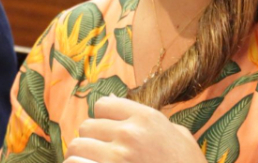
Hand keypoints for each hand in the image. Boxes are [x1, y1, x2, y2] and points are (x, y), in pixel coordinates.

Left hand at [64, 96, 205, 162]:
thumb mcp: (180, 138)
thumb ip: (150, 120)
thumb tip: (113, 101)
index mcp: (147, 119)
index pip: (102, 105)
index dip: (103, 121)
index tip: (109, 134)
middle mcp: (130, 134)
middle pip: (87, 126)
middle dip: (92, 141)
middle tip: (101, 155)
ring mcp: (118, 158)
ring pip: (77, 146)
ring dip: (81, 157)